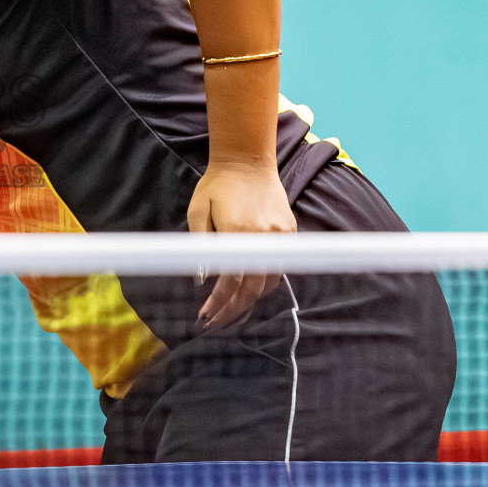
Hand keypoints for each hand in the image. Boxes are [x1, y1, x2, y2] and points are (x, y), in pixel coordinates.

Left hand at [186, 160, 295, 330]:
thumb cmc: (217, 185)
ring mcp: (280, 236)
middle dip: (233, 311)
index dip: (218, 303)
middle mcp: (263, 237)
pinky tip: (250, 294)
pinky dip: (264, 285)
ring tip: (231, 315)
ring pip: (269, 282)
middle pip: (252, 289)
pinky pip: (279, 269)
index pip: (230, 281)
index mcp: (238, 232)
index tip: (204, 317)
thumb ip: (201, 246)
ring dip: (250, 302)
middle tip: (216, 325)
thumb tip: (203, 280)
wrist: (247, 161)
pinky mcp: (289, 233)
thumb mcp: (198, 212)